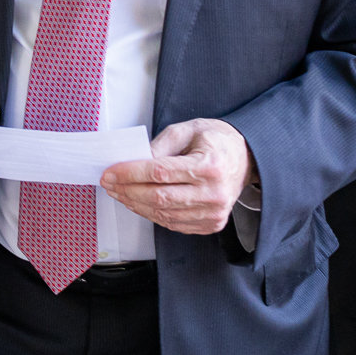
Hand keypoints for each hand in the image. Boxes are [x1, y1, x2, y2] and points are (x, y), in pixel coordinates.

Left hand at [99, 118, 251, 234]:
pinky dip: (151, 214)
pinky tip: (138, 203)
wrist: (246, 159)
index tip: (110, 172)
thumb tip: (134, 160)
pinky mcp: (211, 224)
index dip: (130, 173)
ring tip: (119, 193)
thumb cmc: (216, 142)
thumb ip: (160, 144)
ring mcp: (214, 213)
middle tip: (109, 183)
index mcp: (210, 166)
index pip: (160, 173)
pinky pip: (173, 223)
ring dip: (135, 204)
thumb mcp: (188, 130)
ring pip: (163, 214)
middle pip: (159, 197)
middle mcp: (214, 193)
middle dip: (127, 190)